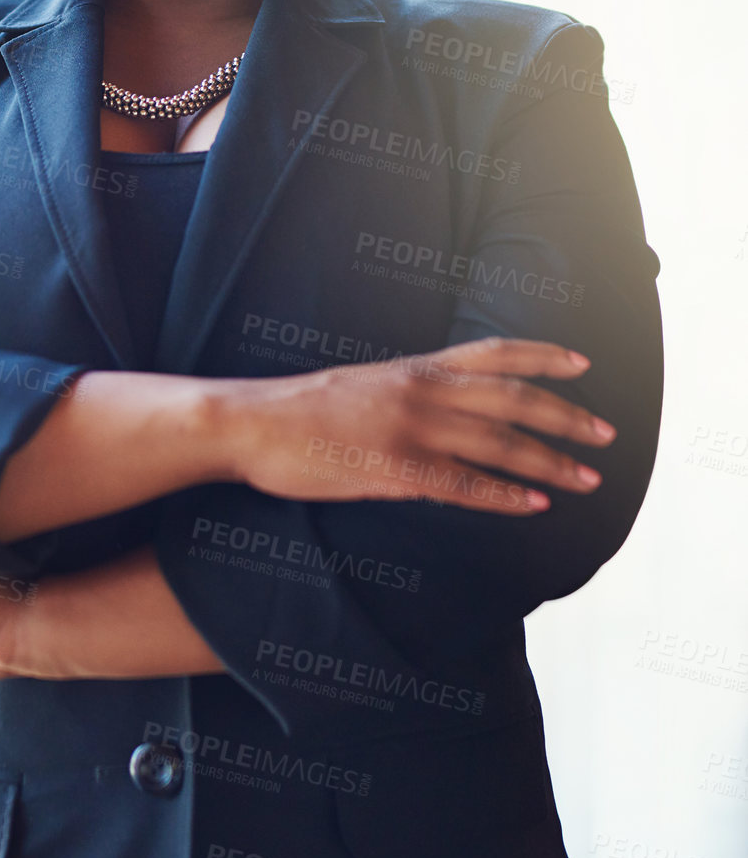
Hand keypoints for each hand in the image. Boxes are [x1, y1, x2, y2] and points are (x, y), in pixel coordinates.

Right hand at [220, 336, 615, 514]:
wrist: (252, 424)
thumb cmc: (300, 410)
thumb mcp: (364, 385)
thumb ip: (409, 394)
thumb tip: (446, 413)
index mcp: (414, 367)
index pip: (493, 352)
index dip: (543, 355)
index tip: (583, 363)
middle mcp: (422, 390)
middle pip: (513, 398)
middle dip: (566, 416)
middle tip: (606, 433)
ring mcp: (411, 430)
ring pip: (500, 443)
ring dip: (551, 461)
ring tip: (588, 478)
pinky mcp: (396, 470)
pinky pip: (465, 486)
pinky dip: (505, 496)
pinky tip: (534, 505)